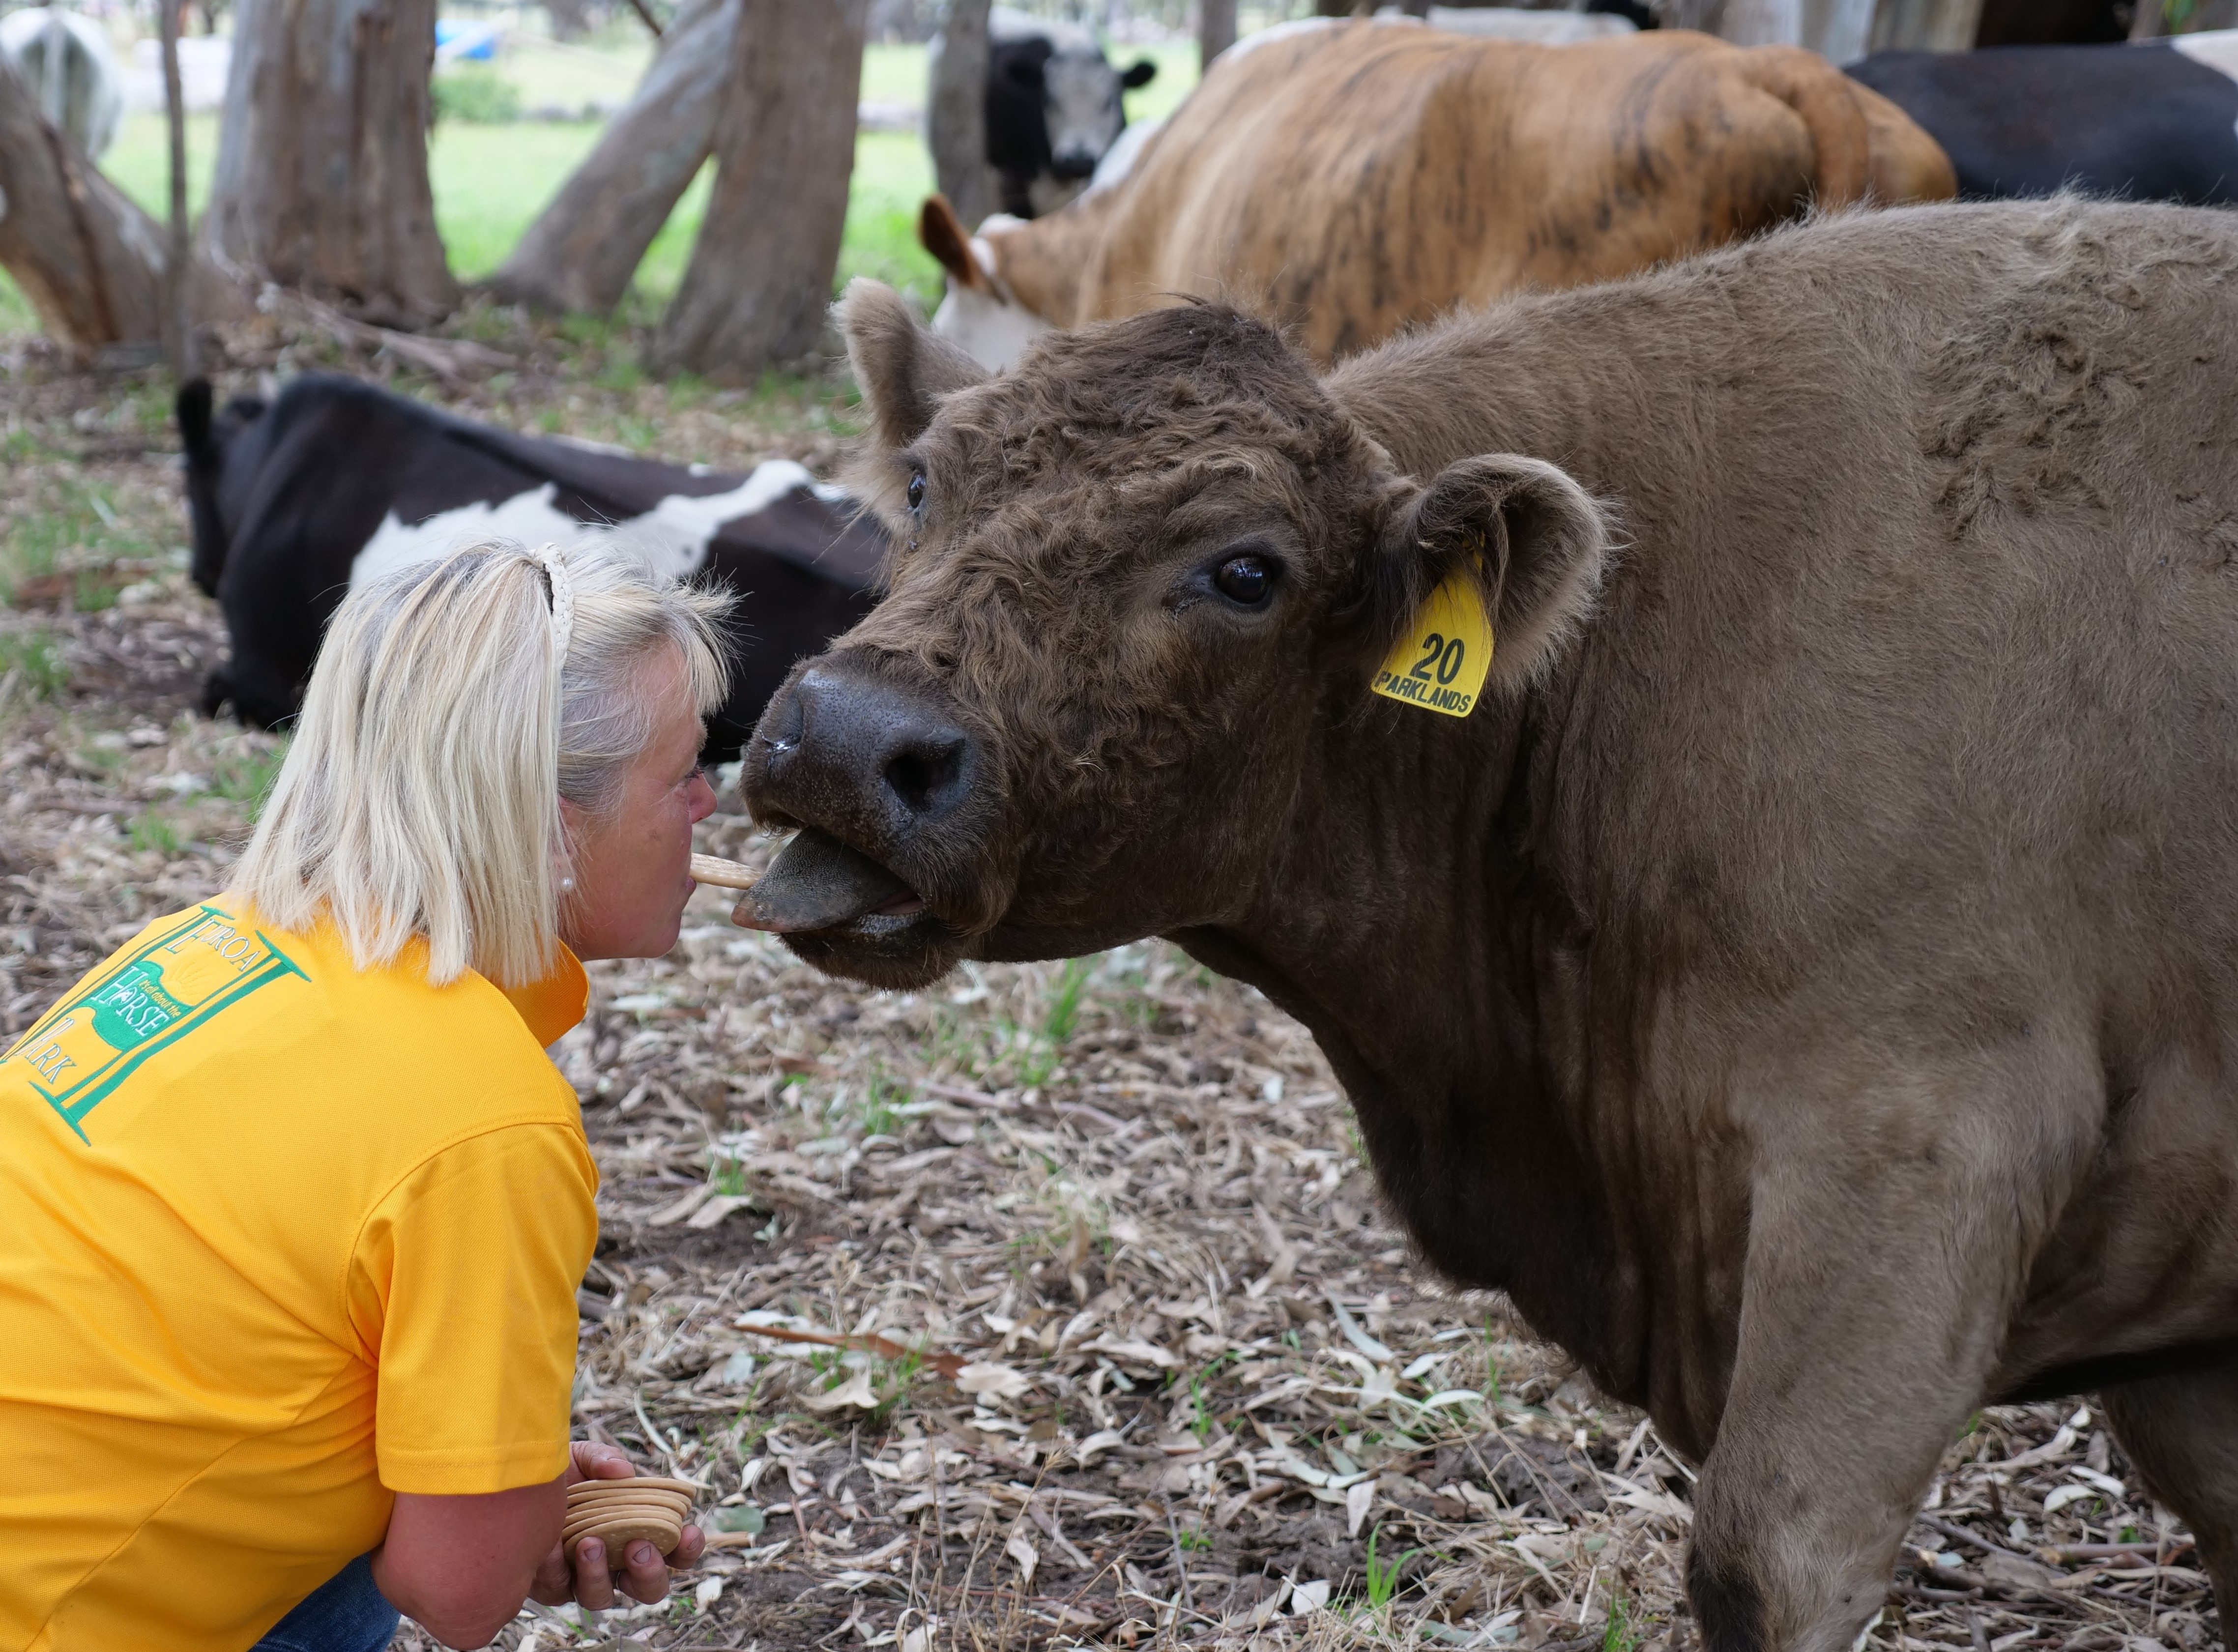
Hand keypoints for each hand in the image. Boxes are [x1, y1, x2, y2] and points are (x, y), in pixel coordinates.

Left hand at [527, 1441, 706, 1609]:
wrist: (513, 1485)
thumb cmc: (558, 1473)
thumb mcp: (582, 1456)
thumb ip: (604, 1460)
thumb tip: (624, 1473)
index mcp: (637, 1530)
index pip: (675, 1550)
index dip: (688, 1548)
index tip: (688, 1531)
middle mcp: (616, 1563)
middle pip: (649, 1588)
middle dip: (649, 1573)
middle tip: (638, 1546)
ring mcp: (585, 1578)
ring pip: (603, 1598)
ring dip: (600, 1574)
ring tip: (589, 1542)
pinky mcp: (553, 1586)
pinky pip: (560, 1588)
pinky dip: (559, 1566)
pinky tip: (553, 1542)